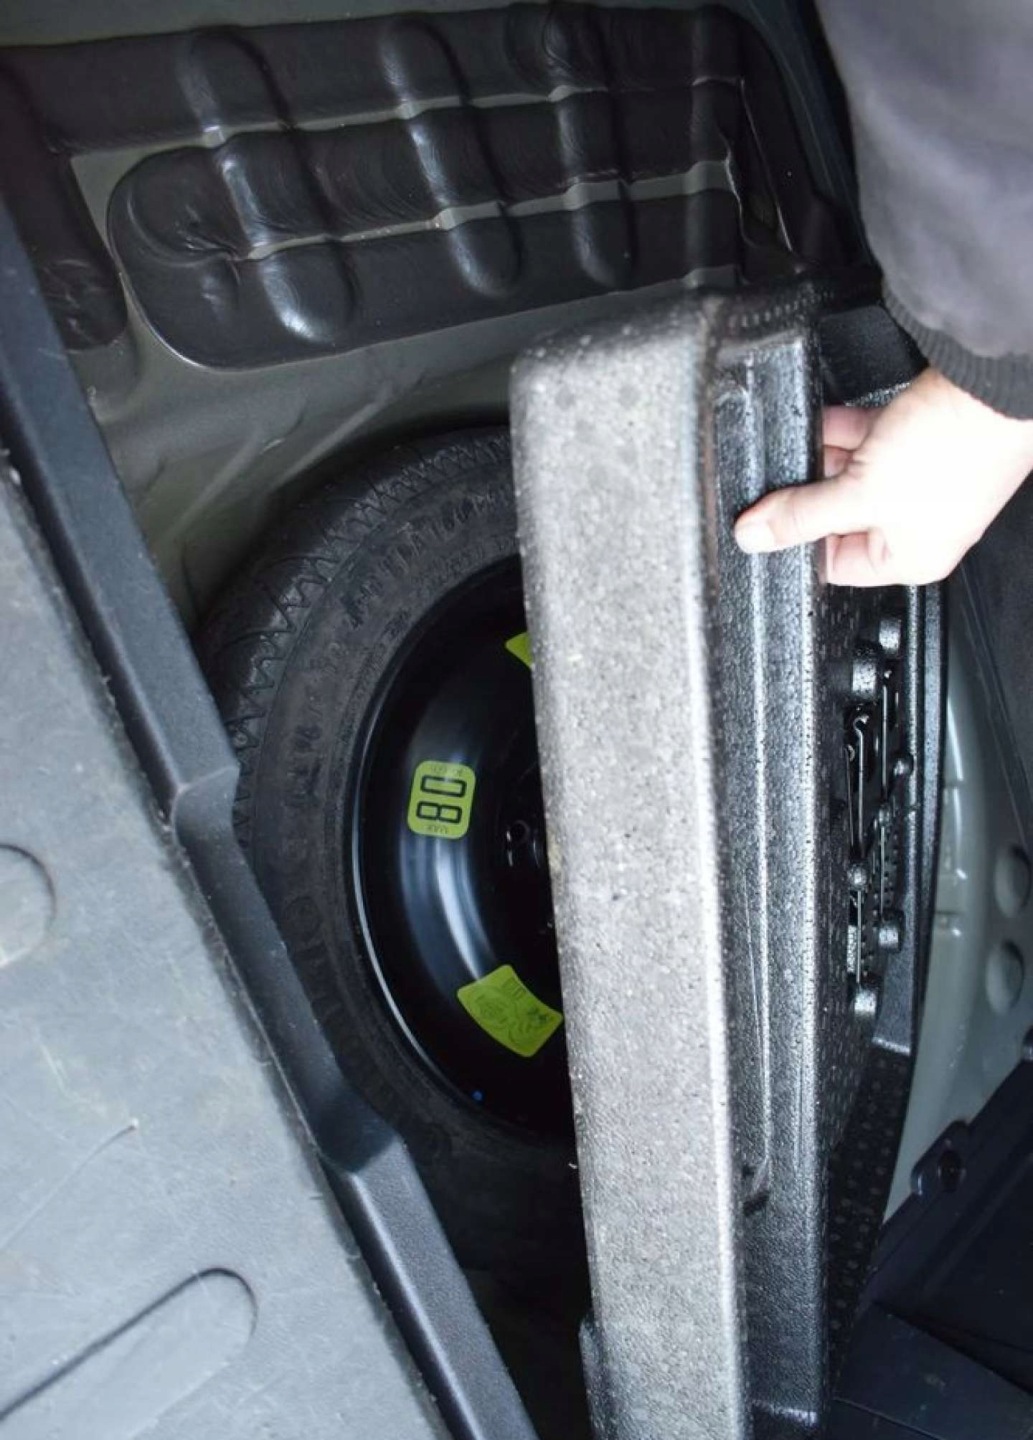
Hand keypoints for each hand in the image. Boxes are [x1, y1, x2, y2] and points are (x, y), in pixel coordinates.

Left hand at [733, 368, 1032, 584]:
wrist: (993, 383)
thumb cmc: (957, 451)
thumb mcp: (861, 494)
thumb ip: (803, 515)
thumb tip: (754, 537)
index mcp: (908, 558)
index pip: (832, 564)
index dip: (796, 541)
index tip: (761, 522)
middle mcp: (913, 524)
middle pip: (836, 517)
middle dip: (804, 495)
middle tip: (769, 483)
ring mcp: (914, 480)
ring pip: (846, 474)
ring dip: (817, 457)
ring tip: (790, 446)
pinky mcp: (913, 437)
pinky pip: (863, 439)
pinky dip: (838, 430)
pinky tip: (814, 419)